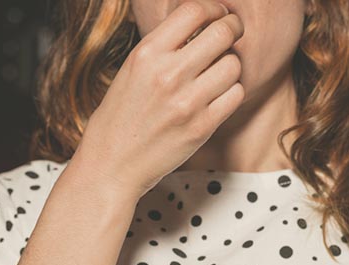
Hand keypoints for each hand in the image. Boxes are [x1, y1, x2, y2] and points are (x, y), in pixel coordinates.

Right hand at [74, 0, 244, 200]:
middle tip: (232, 34)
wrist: (112, 164)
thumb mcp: (132, 70)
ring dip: (232, 65)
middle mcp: (168, 74)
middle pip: (223, 33)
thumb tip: (202, 24)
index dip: (214, 8)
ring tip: (218, 72)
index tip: (219, 14)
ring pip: (234, 64)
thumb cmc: (122, 116)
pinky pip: (236, 94)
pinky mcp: (202, 127)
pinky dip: (232, 91)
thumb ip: (165, 46)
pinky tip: (219, 95)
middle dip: (233, 29)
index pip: (194, 11)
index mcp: (147, 53)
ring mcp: (187, 102)